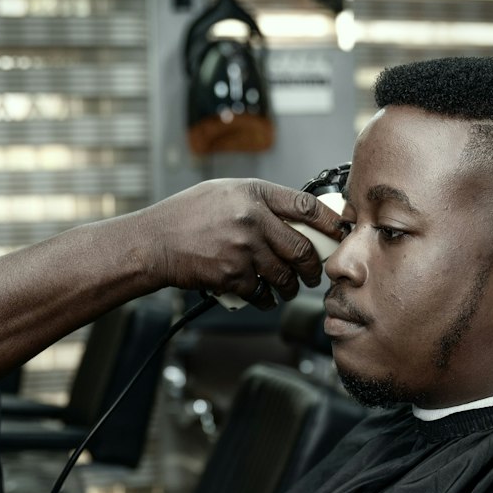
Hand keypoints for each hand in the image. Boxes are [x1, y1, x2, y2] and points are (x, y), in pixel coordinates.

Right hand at [141, 179, 344, 306]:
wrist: (153, 242)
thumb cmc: (185, 216)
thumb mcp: (223, 192)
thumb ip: (258, 201)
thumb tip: (291, 215)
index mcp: (254, 194)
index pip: (306, 206)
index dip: (330, 221)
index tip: (339, 232)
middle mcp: (252, 220)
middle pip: (302, 249)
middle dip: (313, 268)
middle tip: (313, 274)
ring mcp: (243, 249)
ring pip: (284, 276)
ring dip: (290, 288)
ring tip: (288, 288)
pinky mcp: (232, 276)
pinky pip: (260, 293)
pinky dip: (264, 299)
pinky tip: (261, 297)